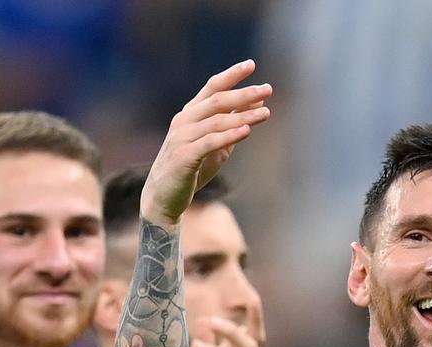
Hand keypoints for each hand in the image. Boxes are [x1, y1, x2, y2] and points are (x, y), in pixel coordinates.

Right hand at [141, 60, 272, 226]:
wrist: (164, 196)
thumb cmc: (192, 169)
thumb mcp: (217, 144)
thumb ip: (233, 124)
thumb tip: (256, 102)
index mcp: (191, 114)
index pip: (212, 88)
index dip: (231, 75)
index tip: (251, 65)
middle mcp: (185, 121)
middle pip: (217, 100)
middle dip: (244, 93)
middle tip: (268, 88)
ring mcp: (182, 137)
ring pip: (217, 121)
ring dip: (243, 115)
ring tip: (266, 113)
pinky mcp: (185, 156)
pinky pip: (211, 142)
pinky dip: (230, 135)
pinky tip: (247, 130)